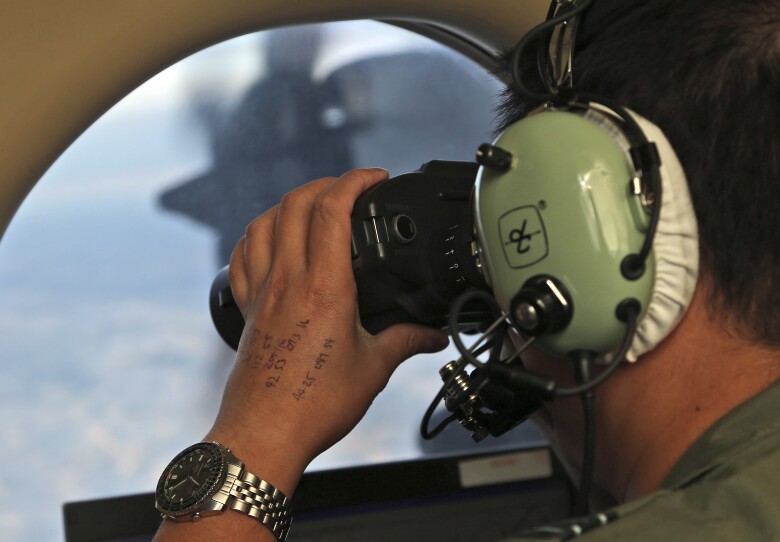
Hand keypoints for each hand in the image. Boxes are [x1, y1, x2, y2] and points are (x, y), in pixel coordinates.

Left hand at [208, 168, 448, 493]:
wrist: (264, 435)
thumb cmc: (314, 405)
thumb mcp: (373, 369)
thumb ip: (406, 342)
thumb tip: (432, 335)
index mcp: (324, 288)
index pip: (332, 210)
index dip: (355, 181)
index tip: (376, 179)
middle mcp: (288, 281)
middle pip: (295, 203)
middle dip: (326, 183)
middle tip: (352, 189)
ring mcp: (262, 292)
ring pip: (264, 222)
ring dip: (290, 203)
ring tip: (314, 205)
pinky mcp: (247, 309)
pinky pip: (243, 256)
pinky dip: (257, 234)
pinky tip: (271, 238)